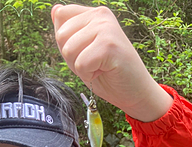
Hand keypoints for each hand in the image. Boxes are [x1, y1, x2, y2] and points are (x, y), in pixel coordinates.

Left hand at [52, 4, 172, 121]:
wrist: (136, 92)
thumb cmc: (109, 74)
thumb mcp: (82, 51)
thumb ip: (69, 32)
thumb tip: (55, 9)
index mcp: (94, 14)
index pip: (61, 16)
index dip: (66, 42)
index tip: (87, 52)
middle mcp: (101, 15)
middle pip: (61, 35)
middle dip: (72, 57)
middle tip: (94, 63)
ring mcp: (106, 28)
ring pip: (68, 50)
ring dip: (80, 67)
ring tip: (99, 67)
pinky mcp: (109, 45)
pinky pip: (81, 64)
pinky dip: (88, 75)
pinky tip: (104, 72)